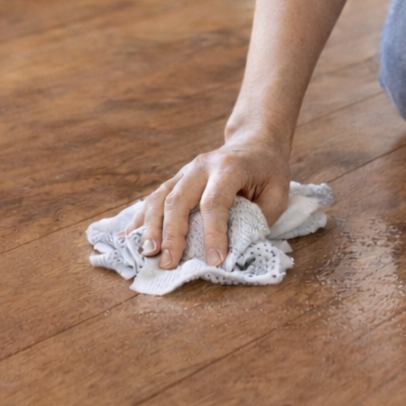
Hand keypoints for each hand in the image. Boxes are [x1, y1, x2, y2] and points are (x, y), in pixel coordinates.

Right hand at [125, 134, 290, 270]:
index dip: (213, 233)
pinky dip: (140, 219)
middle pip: (178, 199)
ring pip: (159, 197)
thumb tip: (236, 249)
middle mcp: (201, 167)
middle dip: (171, 233)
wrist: (254, 142)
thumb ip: (259, 219)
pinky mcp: (176, 180)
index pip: (214, 202)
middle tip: (168, 262)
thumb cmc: (268, 171)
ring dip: (150, 227)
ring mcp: (184, 172)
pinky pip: (153, 199)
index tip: (214, 260)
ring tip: (146, 253)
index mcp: (228, 168)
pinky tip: (127, 237)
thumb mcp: (277, 193)